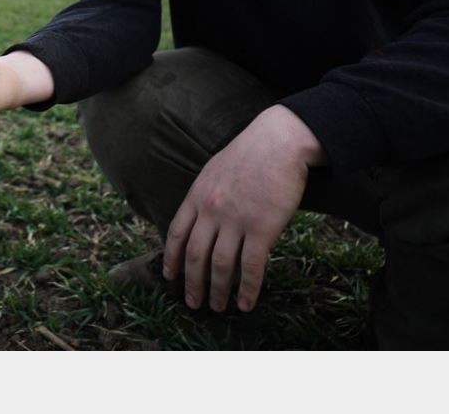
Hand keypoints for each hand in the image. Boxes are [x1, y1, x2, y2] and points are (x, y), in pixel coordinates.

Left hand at [161, 104, 325, 312]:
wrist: (278, 142)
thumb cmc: (250, 153)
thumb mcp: (214, 170)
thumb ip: (204, 194)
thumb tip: (200, 216)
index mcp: (197, 195)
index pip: (176, 233)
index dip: (171, 258)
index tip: (169, 276)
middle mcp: (211, 211)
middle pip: (195, 255)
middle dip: (192, 283)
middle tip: (192, 303)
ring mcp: (235, 221)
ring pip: (220, 265)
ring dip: (217, 290)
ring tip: (217, 307)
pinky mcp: (262, 228)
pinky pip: (250, 267)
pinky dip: (247, 288)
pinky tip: (246, 303)